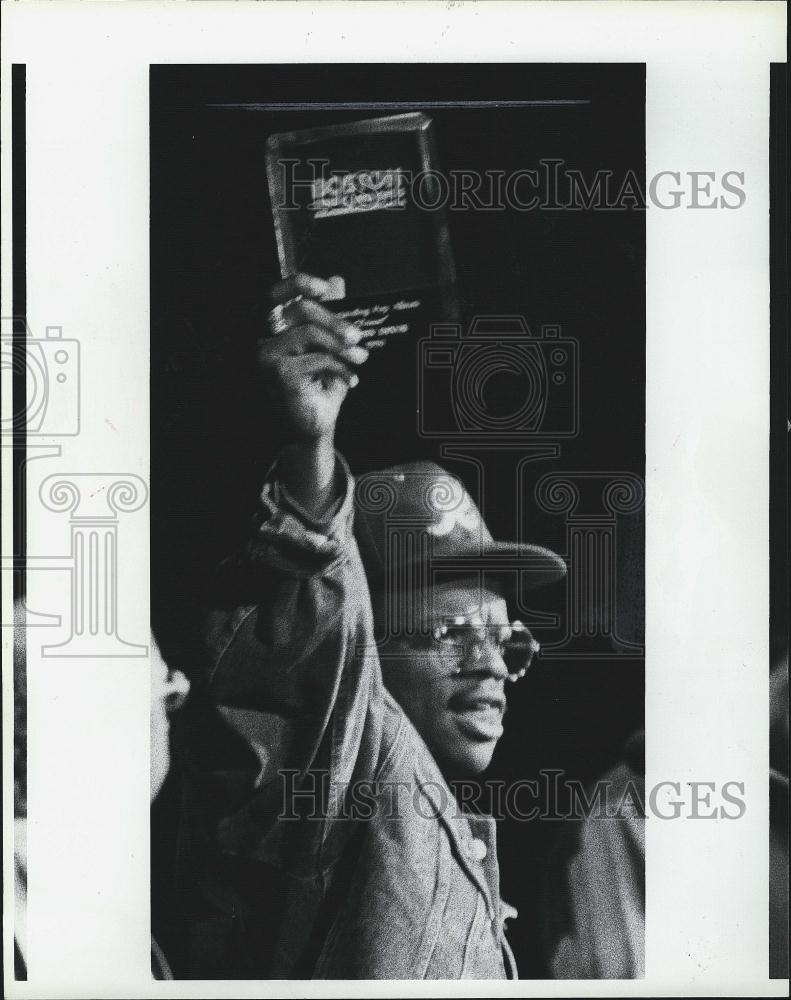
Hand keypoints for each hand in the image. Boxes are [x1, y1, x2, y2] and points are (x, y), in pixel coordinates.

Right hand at [258, 274, 367, 443]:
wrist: (314, 424)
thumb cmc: (320, 384)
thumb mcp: (329, 345)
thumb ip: (330, 313)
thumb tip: (336, 280)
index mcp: (274, 328)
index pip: (277, 293)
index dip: (300, 284)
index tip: (326, 288)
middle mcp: (264, 338)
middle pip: (300, 310)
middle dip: (335, 320)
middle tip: (358, 335)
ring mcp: (267, 356)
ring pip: (308, 332)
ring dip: (341, 344)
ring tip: (361, 357)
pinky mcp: (278, 374)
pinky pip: (317, 359)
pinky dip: (341, 367)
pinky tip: (351, 378)